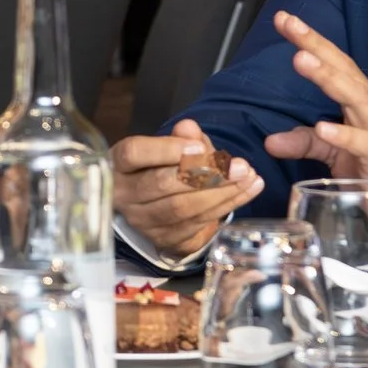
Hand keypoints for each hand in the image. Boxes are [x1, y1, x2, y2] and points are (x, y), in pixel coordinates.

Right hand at [110, 118, 264, 261]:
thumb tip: (189, 128)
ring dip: (222, 193)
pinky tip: (247, 191)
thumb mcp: (169, 146)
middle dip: (206, 174)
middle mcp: (124, 195)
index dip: (166, 150)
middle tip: (240, 166)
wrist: (152, 205)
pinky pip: (198, 224)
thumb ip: (181, 137)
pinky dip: (227, 206)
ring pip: (183, 209)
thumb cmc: (160, 167)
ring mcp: (142, 222)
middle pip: (162, 185)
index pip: (134, 153)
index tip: (199, 146)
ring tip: (249, 177)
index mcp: (118, 163)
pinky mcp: (163, 239)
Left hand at [259, 10, 367, 249]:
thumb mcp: (337, 154)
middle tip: (290, 25)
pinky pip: (365, 145)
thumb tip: (270, 141)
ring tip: (302, 59)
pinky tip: (324, 126)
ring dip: (329, 78)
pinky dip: (344, 135)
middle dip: (316, 46)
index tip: (284, 18)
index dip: (311, 41)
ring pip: (356, 98)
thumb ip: (306, 142)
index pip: (335, 64)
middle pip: (344, 71)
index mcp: (360, 102)